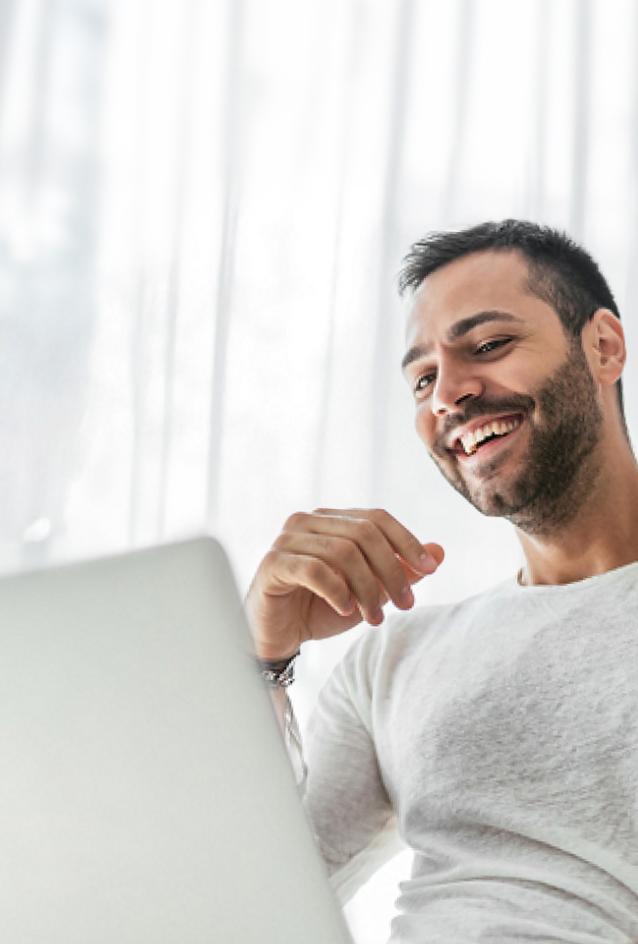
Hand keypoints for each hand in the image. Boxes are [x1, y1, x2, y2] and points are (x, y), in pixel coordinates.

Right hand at [244, 508, 443, 659]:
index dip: (407, 541)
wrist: (279, 636)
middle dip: (391, 571)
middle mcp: (308, 521)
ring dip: (367, 589)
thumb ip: (401, 570)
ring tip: (375, 619)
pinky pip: (314, 569)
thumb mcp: (370, 592)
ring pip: (342, 552)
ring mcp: (287, 539)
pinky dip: (337, 591)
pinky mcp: (273, 563)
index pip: (377, 518)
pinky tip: (346, 611)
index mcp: (332, 520)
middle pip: (364, 533)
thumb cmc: (321, 609)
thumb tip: (439, 551)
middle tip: (406, 605)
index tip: (429, 571)